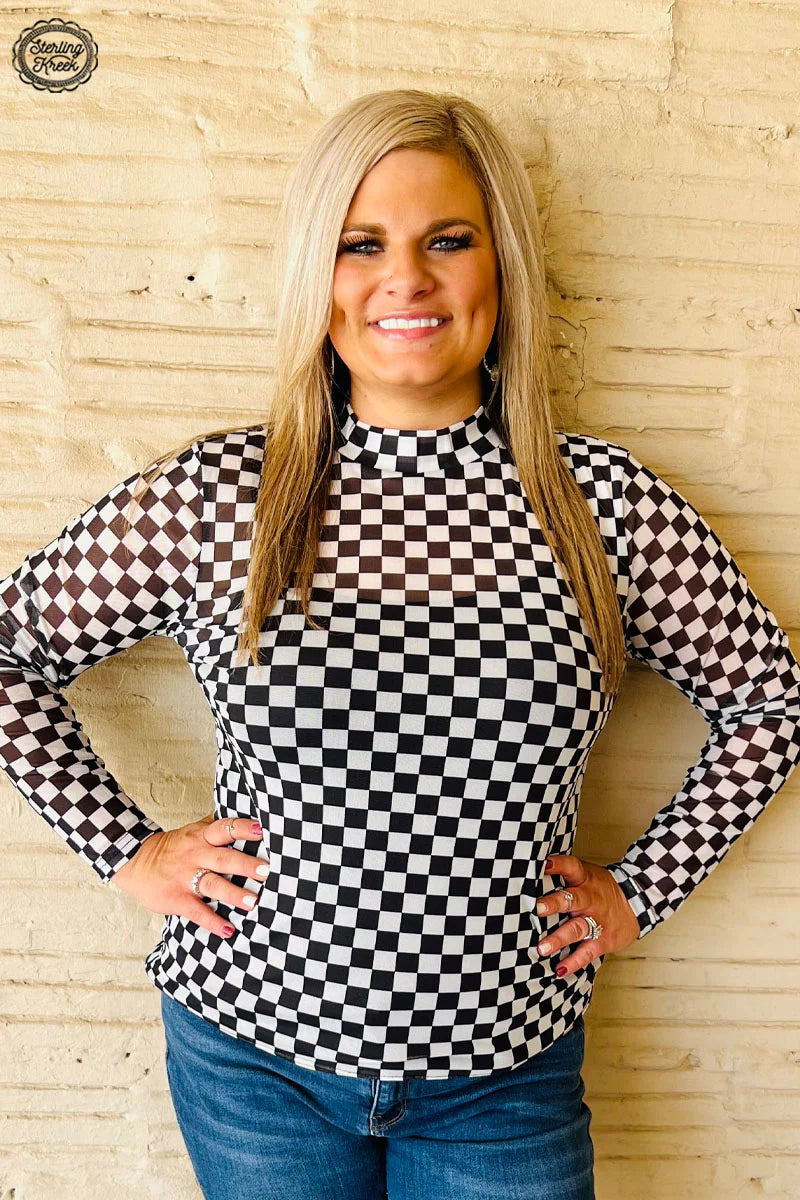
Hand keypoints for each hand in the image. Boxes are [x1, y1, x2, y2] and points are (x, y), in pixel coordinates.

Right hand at [109, 812, 268, 938]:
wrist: (135, 862)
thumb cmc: (173, 847)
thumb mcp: (193, 830)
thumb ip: (216, 824)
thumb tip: (242, 810)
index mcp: (201, 837)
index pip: (224, 828)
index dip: (243, 829)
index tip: (262, 831)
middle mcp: (196, 855)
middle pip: (224, 858)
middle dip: (246, 865)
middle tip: (268, 871)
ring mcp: (186, 878)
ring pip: (212, 885)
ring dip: (233, 894)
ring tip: (253, 902)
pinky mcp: (177, 899)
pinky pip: (196, 912)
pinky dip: (212, 922)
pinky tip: (228, 930)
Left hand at [534, 854, 639, 976]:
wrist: (636, 904)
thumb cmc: (601, 888)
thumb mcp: (587, 875)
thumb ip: (564, 874)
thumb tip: (531, 871)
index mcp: (584, 879)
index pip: (571, 866)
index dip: (558, 864)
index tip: (544, 863)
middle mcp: (590, 898)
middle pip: (572, 899)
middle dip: (554, 904)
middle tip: (537, 909)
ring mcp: (597, 920)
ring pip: (577, 929)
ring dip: (558, 939)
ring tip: (542, 948)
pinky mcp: (603, 940)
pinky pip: (587, 952)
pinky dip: (574, 962)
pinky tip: (560, 969)